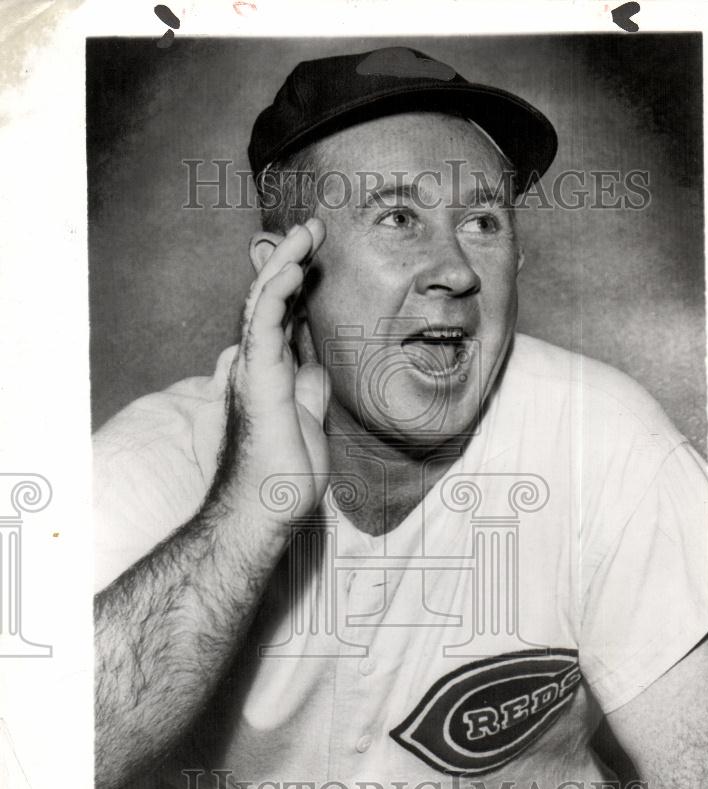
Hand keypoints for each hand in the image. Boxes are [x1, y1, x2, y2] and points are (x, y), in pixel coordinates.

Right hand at [212, 218, 329, 521]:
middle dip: (291, 260)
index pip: (283, 317)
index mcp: (273, 372)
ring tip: (306, 233)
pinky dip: (277, 292)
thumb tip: (316, 366)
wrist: (271, 503)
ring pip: (263, 301)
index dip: (297, 284)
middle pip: (271, 299)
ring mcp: (254, 367)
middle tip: (312, 229)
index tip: (316, 257)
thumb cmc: (285, 470)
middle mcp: (258, 363)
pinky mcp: (257, 376)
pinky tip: (294, 267)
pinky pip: (263, 324)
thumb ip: (311, 389)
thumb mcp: (310, 418)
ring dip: (285, 263)